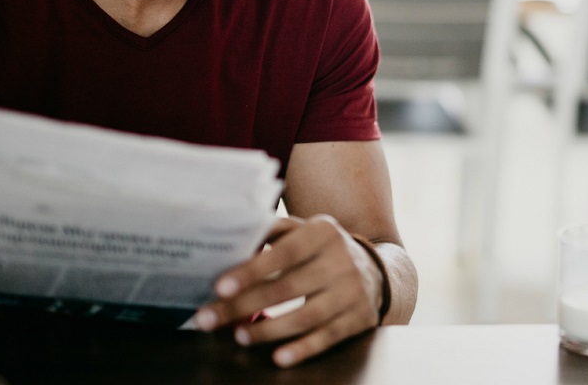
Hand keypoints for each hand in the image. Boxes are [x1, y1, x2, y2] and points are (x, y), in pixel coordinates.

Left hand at [193, 215, 385, 366]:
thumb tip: (233, 240)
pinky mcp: (359, 318)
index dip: (251, 271)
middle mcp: (341, 259)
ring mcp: (352, 290)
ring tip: (240, 336)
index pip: (283, 252)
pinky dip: (302, 349)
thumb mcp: (304, 230)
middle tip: (210, 319)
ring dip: (269, 329)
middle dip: (244, 305)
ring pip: (306, 316)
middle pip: (287, 287)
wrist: (377, 271)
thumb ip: (272, 231)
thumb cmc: (323, 250)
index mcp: (323, 232)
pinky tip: (279, 357)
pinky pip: (327, 337)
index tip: (220, 286)